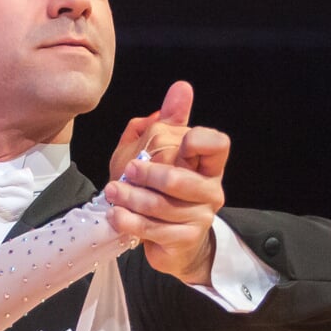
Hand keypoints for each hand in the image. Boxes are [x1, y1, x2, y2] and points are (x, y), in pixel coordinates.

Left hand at [104, 82, 230, 286]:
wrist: (169, 242)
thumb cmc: (159, 192)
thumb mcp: (158, 154)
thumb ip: (168, 123)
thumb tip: (181, 88)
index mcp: (208, 166)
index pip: (218, 145)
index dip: (199, 140)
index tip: (179, 140)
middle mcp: (210, 191)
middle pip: (179, 179)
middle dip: (148, 174)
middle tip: (127, 170)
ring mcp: (200, 218)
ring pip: (161, 206)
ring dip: (131, 198)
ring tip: (112, 192)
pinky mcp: (184, 240)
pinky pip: (153, 229)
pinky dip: (130, 221)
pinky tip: (116, 215)